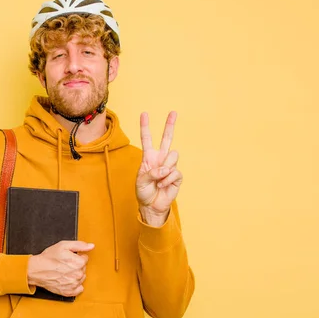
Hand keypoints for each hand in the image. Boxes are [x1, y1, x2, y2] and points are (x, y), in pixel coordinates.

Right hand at [27, 240, 93, 296]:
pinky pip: (79, 289)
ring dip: (75, 275)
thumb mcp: (64, 245)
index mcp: (78, 263)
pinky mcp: (68, 292)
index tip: (69, 257)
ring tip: (64, 271)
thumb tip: (91, 246)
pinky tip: (67, 280)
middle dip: (76, 265)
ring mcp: (73, 285)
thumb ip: (80, 245)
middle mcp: (78, 275)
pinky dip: (74, 285)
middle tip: (65, 264)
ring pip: (81, 278)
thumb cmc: (48, 258)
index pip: (85, 259)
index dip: (77, 256)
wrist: (36, 269)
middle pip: (83, 268)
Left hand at [136, 111, 182, 226]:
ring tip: (159, 179)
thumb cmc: (144, 192)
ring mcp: (169, 166)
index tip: (144, 114)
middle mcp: (160, 158)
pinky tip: (163, 185)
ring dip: (165, 168)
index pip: (147, 139)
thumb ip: (151, 172)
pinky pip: (175, 172)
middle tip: (173, 112)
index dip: (145, 127)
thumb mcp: (141, 181)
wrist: (152, 205)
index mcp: (149, 157)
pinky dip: (168, 180)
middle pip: (167, 138)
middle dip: (170, 125)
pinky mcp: (177, 175)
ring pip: (173, 156)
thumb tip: (165, 169)